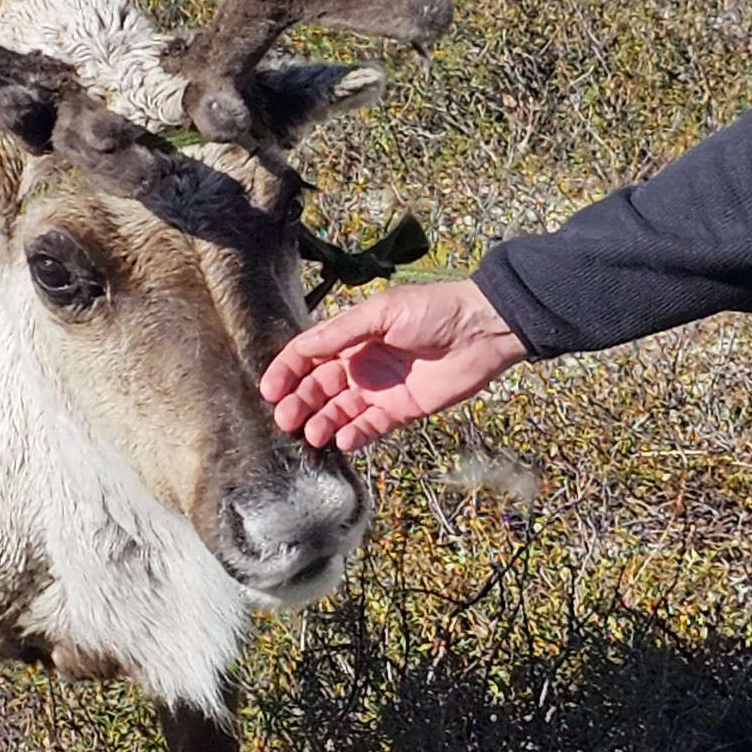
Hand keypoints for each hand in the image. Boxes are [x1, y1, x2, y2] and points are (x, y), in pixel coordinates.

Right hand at [263, 278, 528, 450]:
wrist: (483, 330)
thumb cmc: (433, 310)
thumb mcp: (383, 312)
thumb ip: (342, 332)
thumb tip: (304, 349)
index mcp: (353, 336)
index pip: (309, 355)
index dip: (287, 371)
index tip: (269, 389)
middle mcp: (361, 363)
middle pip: (319, 387)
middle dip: (299, 402)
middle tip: (284, 419)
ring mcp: (380, 388)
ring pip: (341, 410)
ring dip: (323, 422)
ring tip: (311, 435)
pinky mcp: (401, 410)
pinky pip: (370, 427)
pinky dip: (354, 435)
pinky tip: (342, 441)